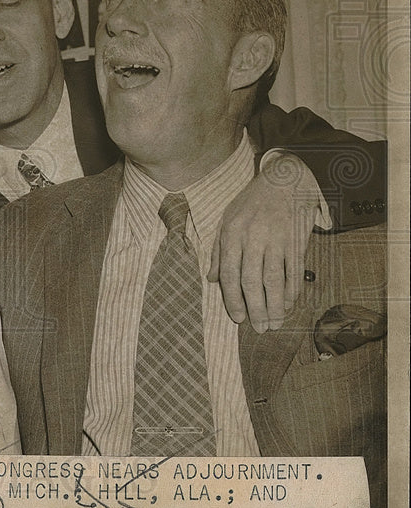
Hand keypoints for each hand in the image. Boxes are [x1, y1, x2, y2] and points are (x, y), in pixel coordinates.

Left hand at [209, 152, 319, 332]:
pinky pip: (294, 270)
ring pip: (274, 279)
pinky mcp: (296, 239)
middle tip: (259, 328)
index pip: (230, 273)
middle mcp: (252, 237)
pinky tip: (290, 303)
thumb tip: (212, 279)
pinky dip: (292, 289)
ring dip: (275, 305)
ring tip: (275, 322)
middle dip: (256, 308)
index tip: (238, 318)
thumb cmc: (251, 203)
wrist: (284, 179)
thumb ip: (219, 251)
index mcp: (231, 233)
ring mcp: (276, 238)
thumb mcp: (227, 220)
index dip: (233, 299)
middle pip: (252, 280)